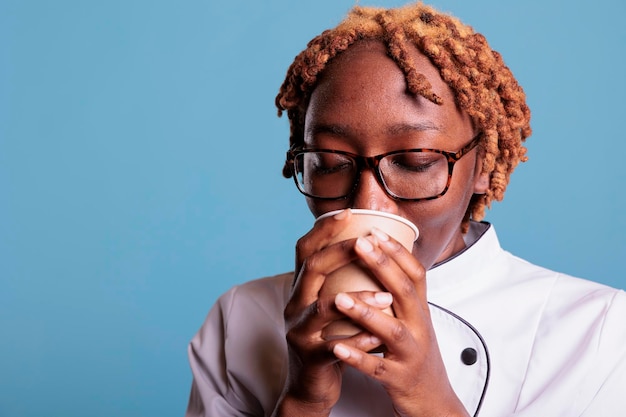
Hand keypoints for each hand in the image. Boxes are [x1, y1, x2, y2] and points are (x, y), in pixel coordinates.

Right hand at [272, 209, 392, 416]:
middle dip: (339, 252)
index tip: (347, 213)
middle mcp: (294, 305)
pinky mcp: (309, 357)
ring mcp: (299, 331)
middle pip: (312, 269)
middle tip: (367, 243)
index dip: (323, 230)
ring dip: (356, 299)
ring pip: (321, 308)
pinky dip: (357, 339)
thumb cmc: (328, 338)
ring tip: (385, 297)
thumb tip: (370, 246)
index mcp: (301, 289)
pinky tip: (376, 335)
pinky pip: (333, 346)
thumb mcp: (329, 305)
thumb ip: (340, 281)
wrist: (309, 384)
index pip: (305, 250)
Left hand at [330, 229, 468, 416]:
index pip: (415, 274)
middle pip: (405, 292)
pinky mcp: (400, 379)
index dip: (397, 251)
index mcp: (420, 311)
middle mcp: (419, 328)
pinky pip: (377, 368)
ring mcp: (411, 354)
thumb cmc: (416, 354)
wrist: (434, 400)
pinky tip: (337, 347)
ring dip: (365, 312)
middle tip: (359, 244)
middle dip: (382, 266)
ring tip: (339, 298)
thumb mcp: (414, 320)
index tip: (374, 229)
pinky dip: (357, 357)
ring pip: (391, 330)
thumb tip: (386, 257)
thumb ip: (401, 293)